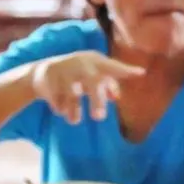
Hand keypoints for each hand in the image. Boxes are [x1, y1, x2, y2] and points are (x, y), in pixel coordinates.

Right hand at [30, 51, 144, 123]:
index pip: (111, 66)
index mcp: (93, 61)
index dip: (125, 69)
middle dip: (96, 100)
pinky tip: (61, 112)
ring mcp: (62, 70)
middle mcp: (79, 63)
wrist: (42, 71)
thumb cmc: (77, 75)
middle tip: (99, 118)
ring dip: (74, 109)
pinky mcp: (47, 79)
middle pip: (92, 81)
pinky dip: (60, 107)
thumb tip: (117, 97)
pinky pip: (56, 98)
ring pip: (71, 93)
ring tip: (75, 121)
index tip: (141, 73)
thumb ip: (108, 85)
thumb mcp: (93, 76)